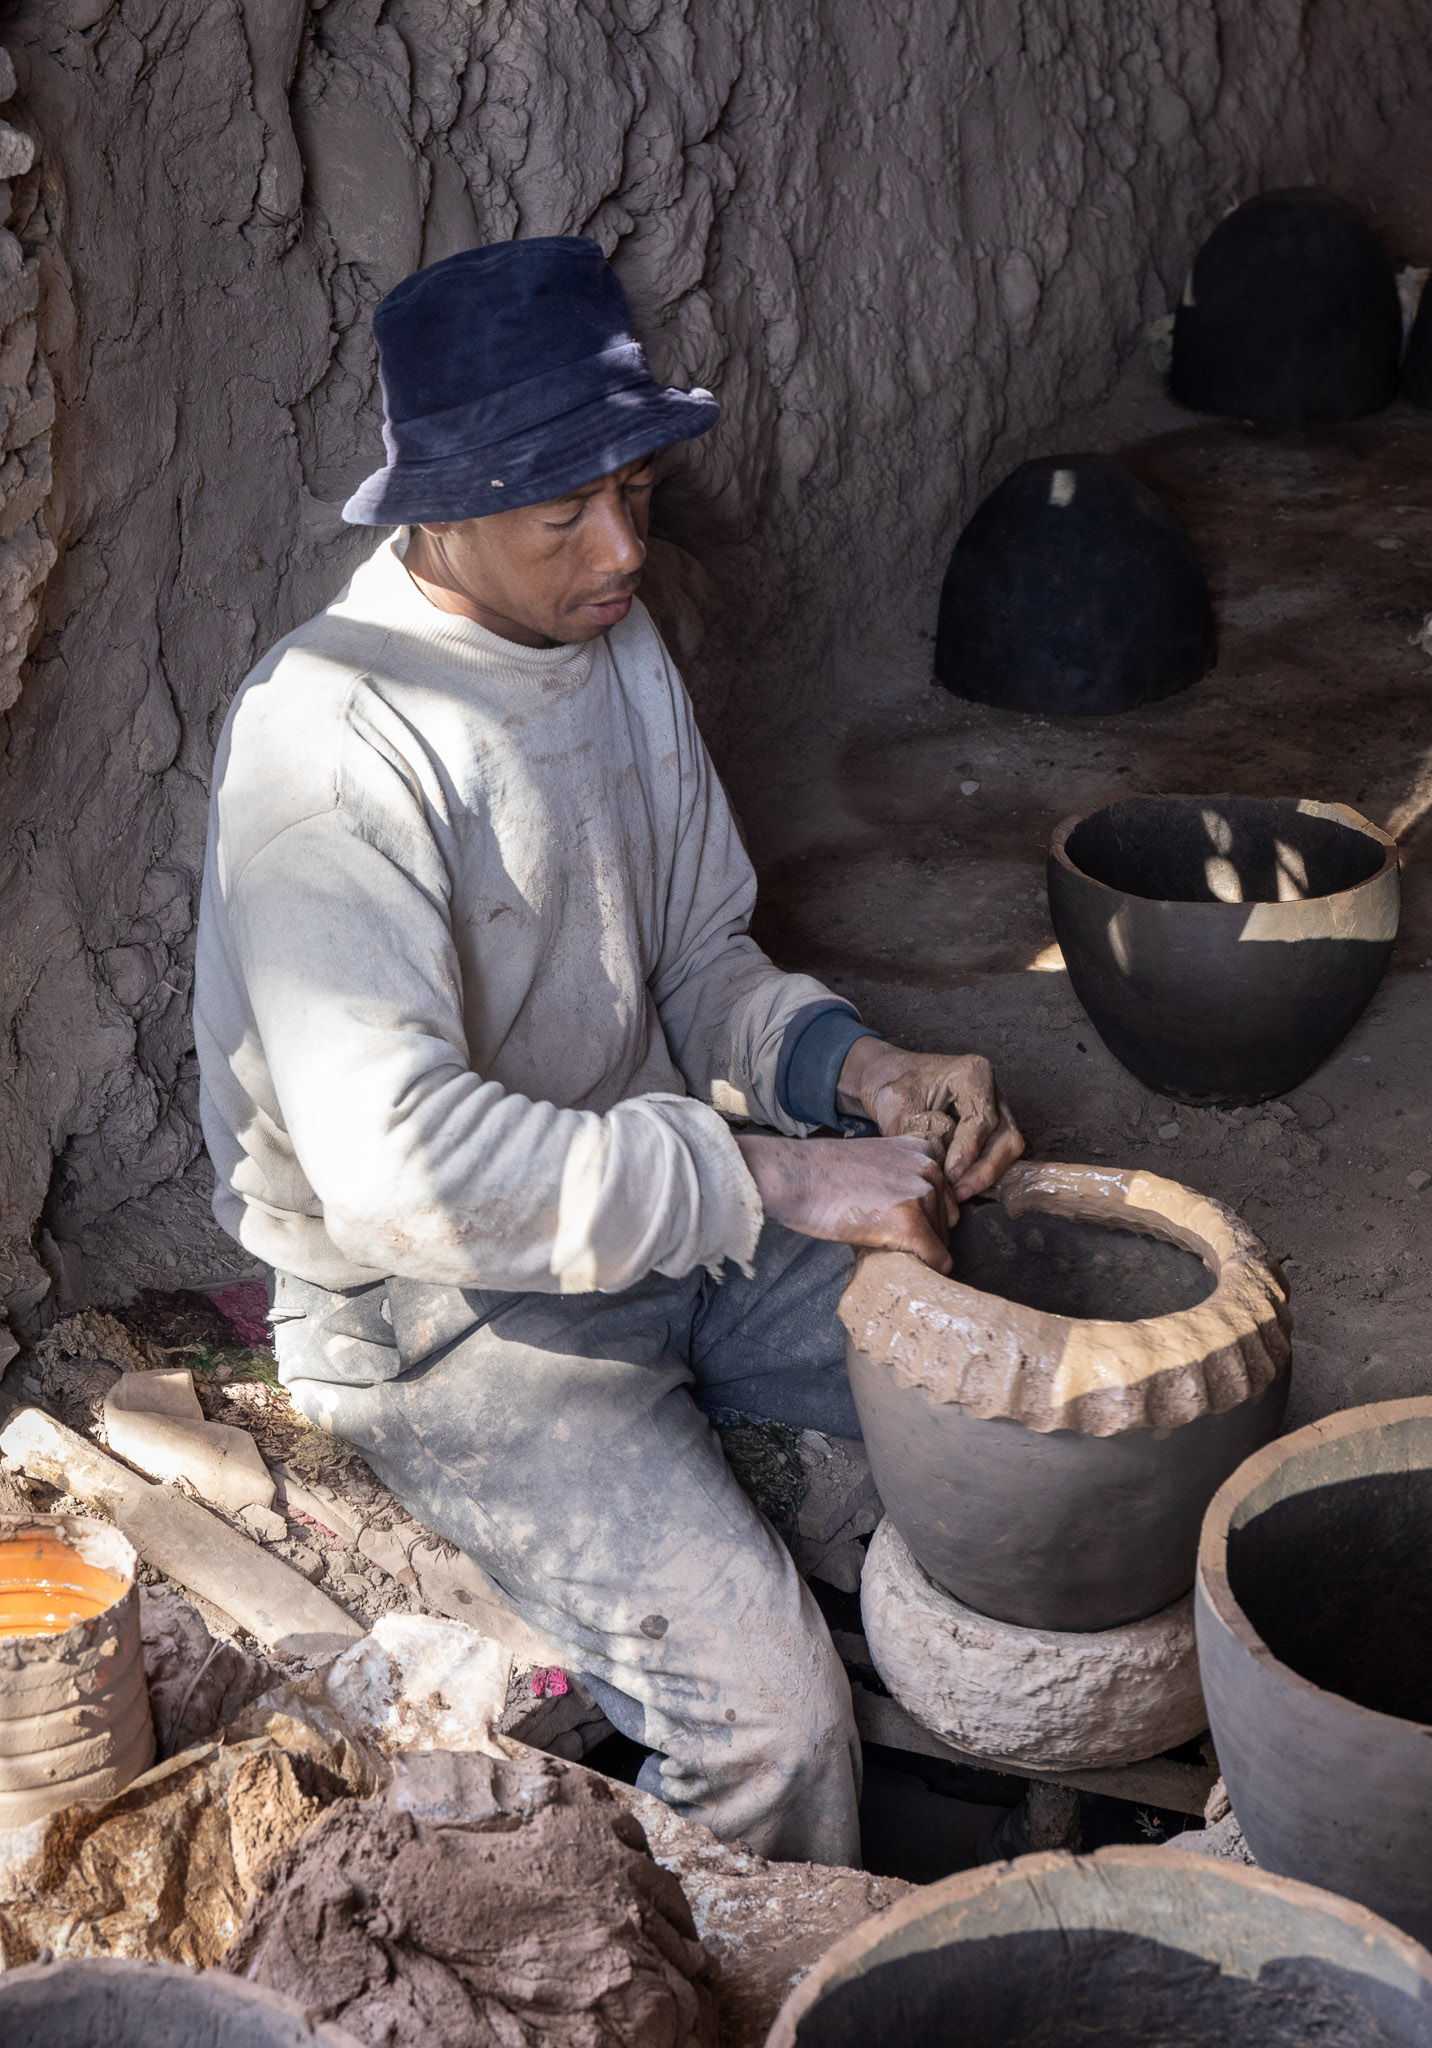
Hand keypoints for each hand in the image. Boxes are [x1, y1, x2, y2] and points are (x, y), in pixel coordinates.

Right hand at [735, 1132, 952, 1271]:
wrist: (795, 1178)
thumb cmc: (821, 1174)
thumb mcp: (874, 1161)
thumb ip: (900, 1176)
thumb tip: (914, 1211)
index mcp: (921, 1148)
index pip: (943, 1192)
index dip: (924, 1213)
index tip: (901, 1224)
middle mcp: (928, 1167)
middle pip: (947, 1217)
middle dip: (926, 1233)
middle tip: (891, 1241)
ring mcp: (921, 1194)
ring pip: (941, 1240)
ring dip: (920, 1250)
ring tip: (886, 1249)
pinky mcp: (910, 1223)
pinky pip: (936, 1258)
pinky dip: (927, 1269)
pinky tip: (909, 1271)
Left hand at [835, 1038, 1023, 1204]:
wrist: (897, 1081)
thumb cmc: (898, 1088)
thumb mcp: (898, 1106)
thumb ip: (918, 1133)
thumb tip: (934, 1170)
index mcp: (973, 1075)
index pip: (981, 1119)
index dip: (968, 1151)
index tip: (950, 1174)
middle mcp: (993, 1093)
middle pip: (1006, 1137)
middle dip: (984, 1170)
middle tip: (958, 1193)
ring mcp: (999, 1112)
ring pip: (1008, 1149)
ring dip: (985, 1176)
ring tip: (957, 1195)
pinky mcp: (995, 1131)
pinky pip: (999, 1156)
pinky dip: (982, 1174)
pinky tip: (961, 1189)